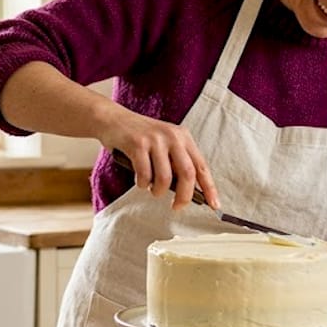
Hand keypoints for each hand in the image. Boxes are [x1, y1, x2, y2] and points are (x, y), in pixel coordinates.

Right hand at [99, 110, 219, 210]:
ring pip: (165, 178)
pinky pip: (145, 175)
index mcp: (184, 137)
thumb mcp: (165, 144)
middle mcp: (172, 136)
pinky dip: (142, 184)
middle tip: (176, 207)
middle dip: (184, 196)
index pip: (202, 166)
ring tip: (152, 190)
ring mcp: (155, 139)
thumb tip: (190, 192)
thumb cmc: (140, 138)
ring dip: (158, 191)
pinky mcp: (137, 144)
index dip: (209, 188)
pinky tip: (140, 180)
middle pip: (187, 174)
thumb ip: (177, 162)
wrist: (112, 119)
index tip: (214, 205)